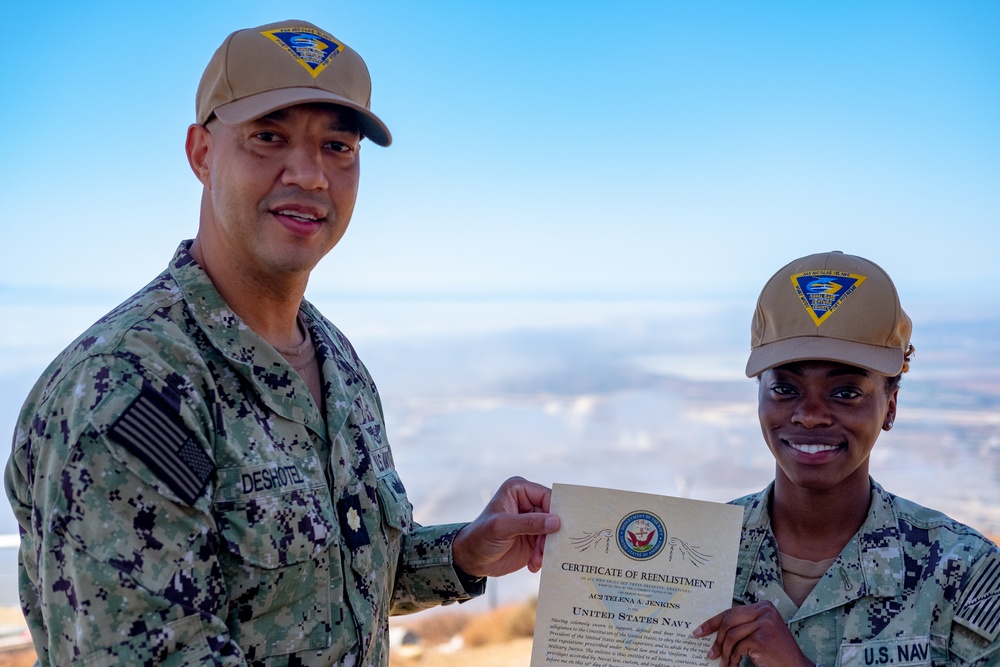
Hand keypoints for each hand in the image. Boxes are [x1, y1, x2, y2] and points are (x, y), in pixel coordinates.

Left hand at [451, 476, 560, 577]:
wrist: (471, 560)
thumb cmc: (480, 537)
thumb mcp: (502, 527)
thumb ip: (529, 523)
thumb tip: (555, 522)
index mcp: (519, 490)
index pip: (546, 496)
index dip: (555, 512)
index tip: (558, 529)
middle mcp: (528, 503)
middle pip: (553, 515)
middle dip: (551, 534)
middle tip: (544, 550)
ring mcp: (532, 521)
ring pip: (553, 532)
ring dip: (547, 549)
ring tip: (536, 560)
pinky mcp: (534, 538)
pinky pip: (549, 545)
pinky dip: (544, 556)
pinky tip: (533, 564)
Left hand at [693, 601, 812, 666]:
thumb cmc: (776, 653)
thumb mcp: (759, 633)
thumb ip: (743, 626)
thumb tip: (714, 629)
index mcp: (764, 606)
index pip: (732, 612)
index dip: (713, 622)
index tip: (700, 631)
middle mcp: (765, 611)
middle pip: (729, 621)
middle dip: (716, 638)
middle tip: (709, 653)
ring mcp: (764, 623)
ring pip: (731, 636)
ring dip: (725, 653)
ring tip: (723, 663)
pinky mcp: (761, 638)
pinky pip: (738, 648)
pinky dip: (733, 659)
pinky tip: (733, 666)